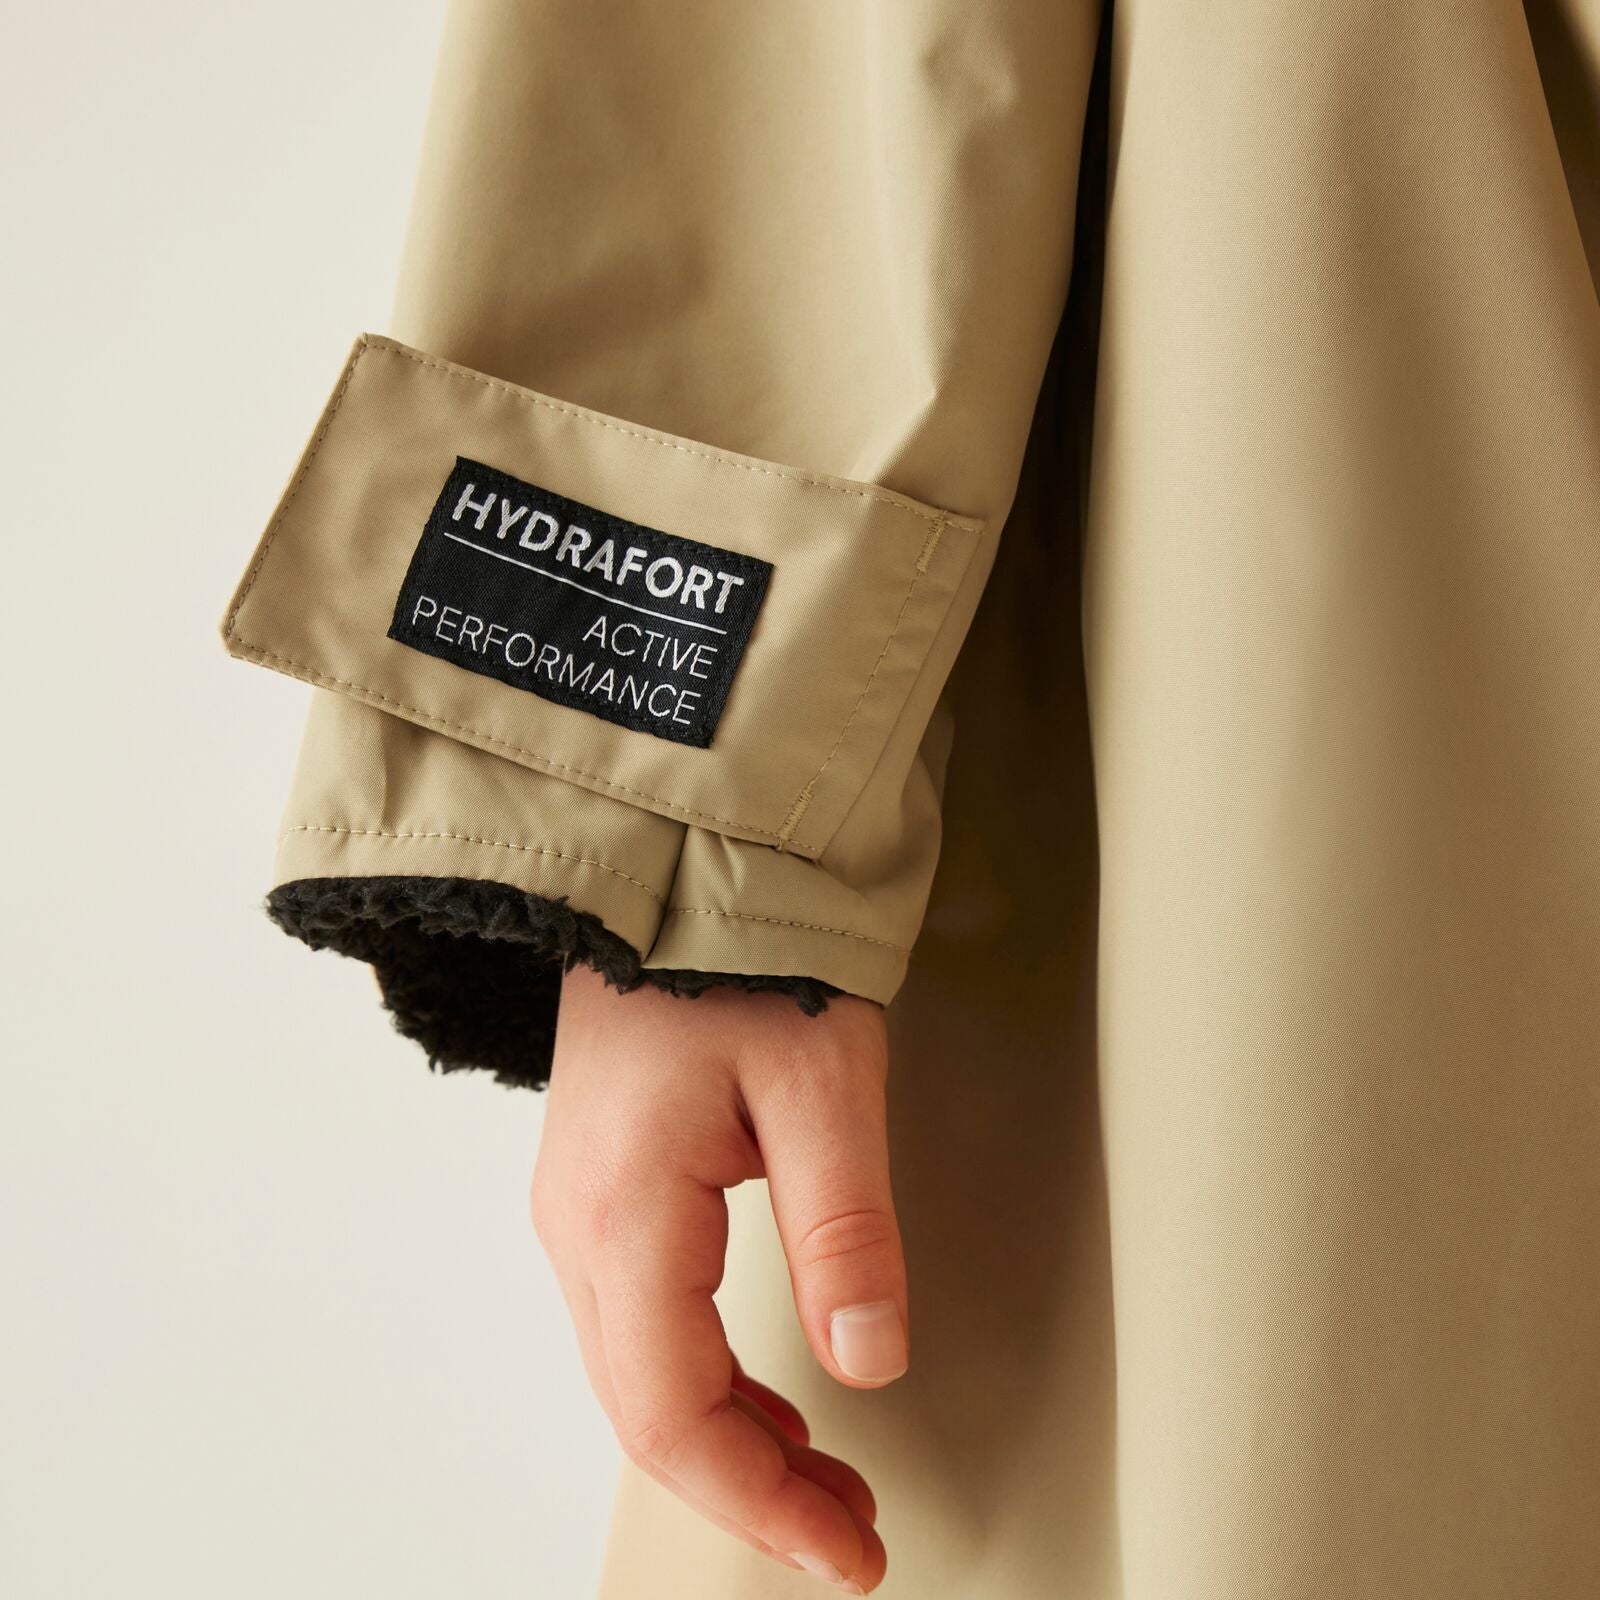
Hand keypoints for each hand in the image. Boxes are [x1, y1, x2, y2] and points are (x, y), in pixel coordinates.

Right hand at [531, 965, 907, 1592]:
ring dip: (730, 1445)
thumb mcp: (823, 1081)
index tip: (849, 1554)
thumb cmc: (739, 958)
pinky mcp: (604, 1191)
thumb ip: (845, 1227)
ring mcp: (581, 1208)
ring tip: (828, 1488)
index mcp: (625, 1210)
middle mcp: (580, 1225)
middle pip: (648, 1409)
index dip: (760, 1504)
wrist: (668, 874)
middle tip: (853, 1534)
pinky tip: (770, 1407)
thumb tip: (867, 1359)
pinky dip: (707, 1387)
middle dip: (751, 1490)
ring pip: (640, 1375)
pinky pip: (642, 1325)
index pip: (674, 1410)